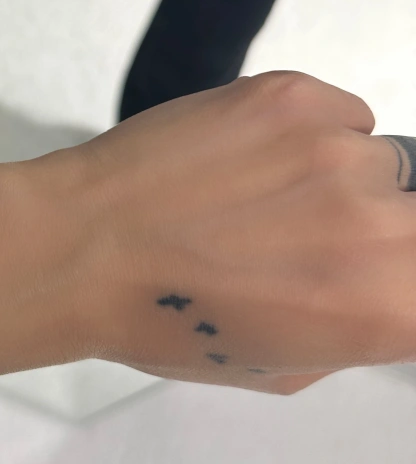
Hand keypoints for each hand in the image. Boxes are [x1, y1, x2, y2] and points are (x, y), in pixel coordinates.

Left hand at [0, 72, 415, 394]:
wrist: (79, 245)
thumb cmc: (166, 321)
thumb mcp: (282, 368)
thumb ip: (360, 327)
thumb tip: (389, 291)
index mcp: (386, 309)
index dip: (404, 284)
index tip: (379, 277)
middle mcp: (378, 224)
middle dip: (383, 235)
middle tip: (312, 245)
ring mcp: (336, 149)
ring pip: (381, 162)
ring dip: (340, 183)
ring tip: (263, 201)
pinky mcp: (294, 95)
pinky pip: (343, 114)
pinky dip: (313, 136)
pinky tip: (250, 162)